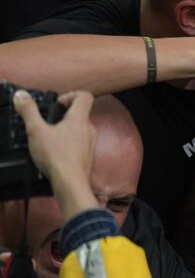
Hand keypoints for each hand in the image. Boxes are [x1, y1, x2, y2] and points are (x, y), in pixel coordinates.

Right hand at [13, 90, 97, 214]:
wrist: (70, 183)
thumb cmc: (55, 155)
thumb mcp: (36, 131)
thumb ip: (29, 111)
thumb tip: (21, 94)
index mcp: (80, 118)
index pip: (84, 96)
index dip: (70, 95)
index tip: (56, 104)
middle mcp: (89, 128)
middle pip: (81, 112)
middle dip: (64, 113)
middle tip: (47, 121)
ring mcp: (90, 142)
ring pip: (80, 128)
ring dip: (65, 128)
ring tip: (48, 137)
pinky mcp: (87, 155)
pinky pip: (79, 142)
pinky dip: (68, 142)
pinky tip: (54, 151)